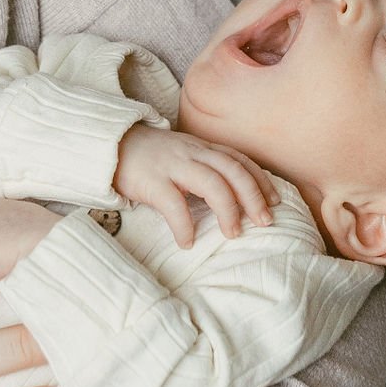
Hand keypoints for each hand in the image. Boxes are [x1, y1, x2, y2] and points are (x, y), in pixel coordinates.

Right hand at [114, 125, 279, 246]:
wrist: (110, 144)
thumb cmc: (149, 157)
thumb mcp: (182, 155)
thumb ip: (204, 168)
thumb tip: (232, 197)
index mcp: (201, 147)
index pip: (239, 160)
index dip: (260, 180)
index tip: (275, 201)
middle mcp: (192, 152)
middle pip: (233, 170)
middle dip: (253, 197)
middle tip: (264, 222)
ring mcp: (172, 165)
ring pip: (212, 183)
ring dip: (227, 211)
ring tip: (232, 234)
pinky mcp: (151, 180)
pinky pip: (173, 204)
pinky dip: (184, 226)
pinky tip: (187, 242)